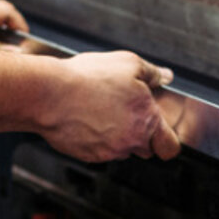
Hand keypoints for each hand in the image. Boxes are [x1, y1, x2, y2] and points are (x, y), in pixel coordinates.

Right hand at [38, 51, 180, 162]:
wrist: (48, 94)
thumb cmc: (85, 78)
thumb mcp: (127, 63)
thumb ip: (152, 73)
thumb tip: (165, 77)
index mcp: (146, 120)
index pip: (171, 146)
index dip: (167, 139)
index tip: (159, 130)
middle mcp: (130, 140)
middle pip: (145, 148)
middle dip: (139, 133)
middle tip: (123, 111)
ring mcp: (109, 151)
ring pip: (120, 149)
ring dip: (116, 135)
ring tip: (99, 110)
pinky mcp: (88, 155)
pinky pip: (98, 150)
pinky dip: (94, 138)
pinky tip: (84, 117)